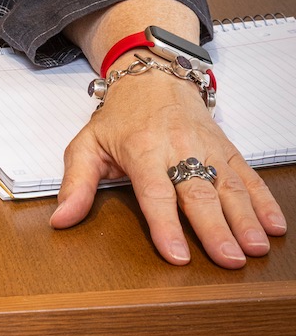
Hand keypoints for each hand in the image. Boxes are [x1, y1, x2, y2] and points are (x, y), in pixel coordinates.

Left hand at [51, 65, 286, 267]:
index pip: (155, 193)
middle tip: (230, 260)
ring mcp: (207, 148)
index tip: (178, 255)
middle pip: (199, 193)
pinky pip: (248, 176)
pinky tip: (275, 225)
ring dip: (246, 218)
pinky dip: (264, 200)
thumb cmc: (120, 117)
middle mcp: (179, 149)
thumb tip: (61, 220)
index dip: (166, 225)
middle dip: (216, 229)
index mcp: (142, 150)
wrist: (154, 75)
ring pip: (229, 186)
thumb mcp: (87, 144)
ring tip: (255, 248)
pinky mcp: (226, 148)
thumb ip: (75, 184)